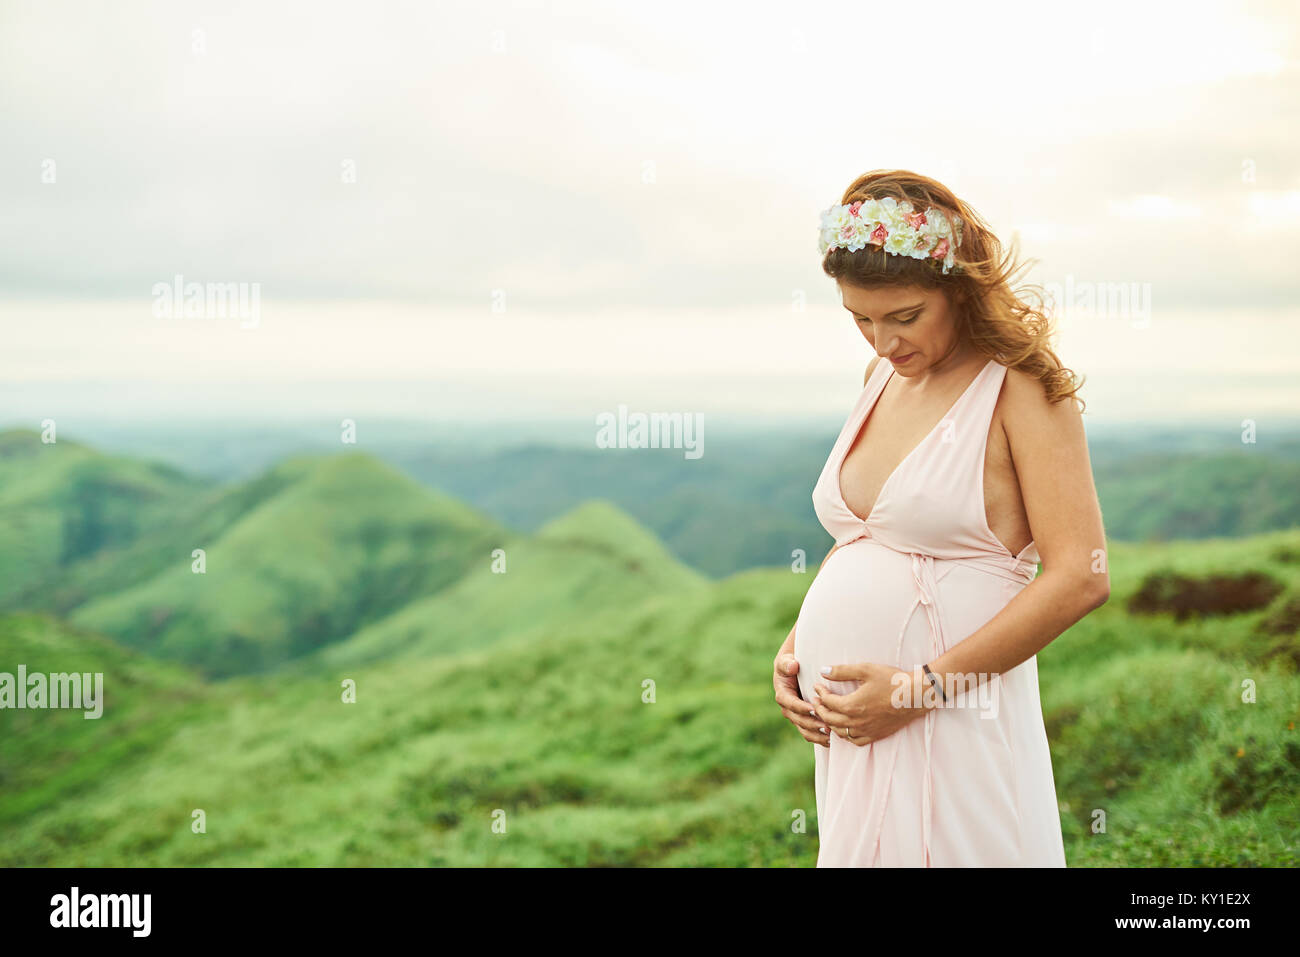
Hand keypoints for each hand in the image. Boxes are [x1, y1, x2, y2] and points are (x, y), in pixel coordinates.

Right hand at [774, 651, 829, 746]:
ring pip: (804, 729)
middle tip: (827, 725)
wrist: (797, 666)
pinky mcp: (805, 720)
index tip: (814, 709)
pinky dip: (820, 738)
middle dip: (812, 724)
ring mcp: (796, 715)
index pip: (790, 703)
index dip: (801, 707)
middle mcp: (787, 707)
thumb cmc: (793, 660)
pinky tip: (832, 740)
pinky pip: (810, 732)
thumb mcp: (787, 658)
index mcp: (782, 694)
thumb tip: (793, 666)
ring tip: (830, 735)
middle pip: (798, 719)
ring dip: (816, 734)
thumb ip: (787, 662)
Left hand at [811, 662, 927, 746]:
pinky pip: (855, 741)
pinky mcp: (876, 735)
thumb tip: (822, 671)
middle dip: (820, 709)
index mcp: (853, 705)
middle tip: (816, 701)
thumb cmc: (892, 680)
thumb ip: (842, 671)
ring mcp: (867, 731)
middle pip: (830, 719)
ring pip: (840, 733)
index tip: (817, 686)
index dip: (819, 693)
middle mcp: (857, 722)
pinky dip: (845, 735)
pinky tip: (844, 728)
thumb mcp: (866, 670)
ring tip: (826, 713)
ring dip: (830, 724)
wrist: (916, 696)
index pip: (827, 702)